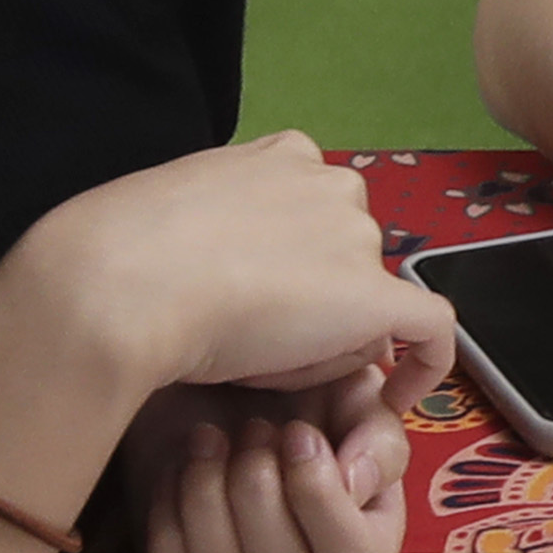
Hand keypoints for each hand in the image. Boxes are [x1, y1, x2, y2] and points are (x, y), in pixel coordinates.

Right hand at [11, 133, 457, 411]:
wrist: (121, 286)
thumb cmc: (125, 254)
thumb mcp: (178, 216)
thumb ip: (225, 228)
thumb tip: (242, 270)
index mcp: (284, 155)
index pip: (315, 212)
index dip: (296, 261)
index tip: (262, 297)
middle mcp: (331, 183)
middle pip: (349, 254)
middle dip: (317, 297)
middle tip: (254, 341)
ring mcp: (356, 236)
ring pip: (370, 298)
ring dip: (334, 335)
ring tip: (268, 366)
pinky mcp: (373, 297)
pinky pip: (431, 331)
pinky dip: (425, 365)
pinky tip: (396, 396)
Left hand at [121, 356, 409, 552]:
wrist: (218, 382)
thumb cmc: (298, 389)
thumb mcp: (355, 395)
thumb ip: (379, 437)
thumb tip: (356, 483)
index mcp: (364, 536)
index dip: (321, 498)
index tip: (298, 432)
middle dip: (259, 489)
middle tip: (254, 426)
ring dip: (209, 496)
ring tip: (209, 436)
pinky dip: (169, 514)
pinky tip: (180, 464)